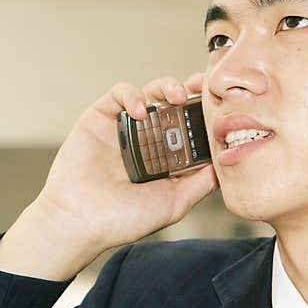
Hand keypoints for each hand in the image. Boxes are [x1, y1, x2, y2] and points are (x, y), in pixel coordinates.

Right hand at [28, 72, 218, 269]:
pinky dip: (133, 95)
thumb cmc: (123, 219)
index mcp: (165, 156)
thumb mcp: (174, 203)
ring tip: (176, 96)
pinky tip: (141, 111)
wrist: (81, 221)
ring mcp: (124, 127)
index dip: (205, 111)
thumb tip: (226, 163)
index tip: (222, 103)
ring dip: (167, 87)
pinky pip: (119, 94)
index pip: (190, 125)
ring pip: (151, 92)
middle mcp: (146, 138)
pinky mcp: (100, 117)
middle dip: (191, 89)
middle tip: (204, 88)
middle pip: (174, 103)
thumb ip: (200, 183)